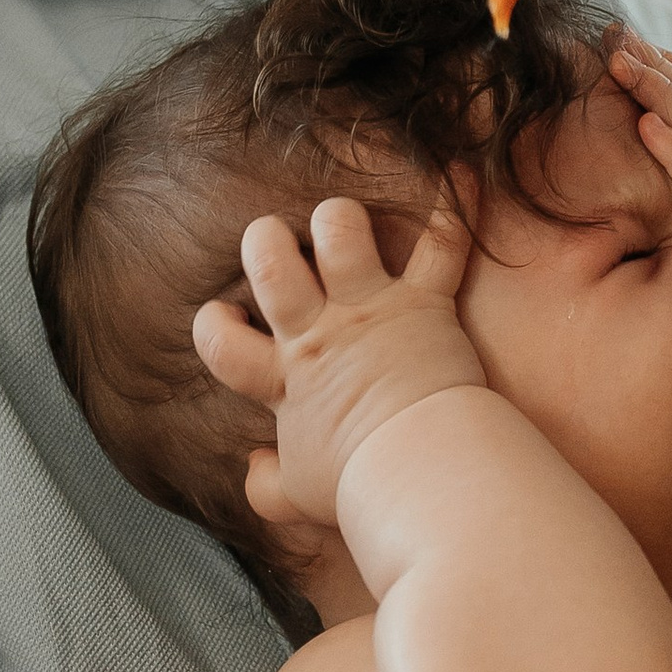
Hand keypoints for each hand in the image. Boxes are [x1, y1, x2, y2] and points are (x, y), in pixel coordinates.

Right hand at [194, 196, 481, 531]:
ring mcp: (372, 310)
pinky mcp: (424, 304)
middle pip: (267, 258)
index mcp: (282, 378)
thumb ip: (267, 487)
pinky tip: (459, 177)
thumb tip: (252, 472)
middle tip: (280, 249)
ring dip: (339, 220)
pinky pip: (441, 244)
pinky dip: (451, 209)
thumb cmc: (361, 487)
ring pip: (338, 230)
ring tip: (343, 228)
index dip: (213, 325)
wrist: (423, 472)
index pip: (218, 338)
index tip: (228, 324)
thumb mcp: (301, 494)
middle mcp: (318, 333)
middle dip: (264, 240)